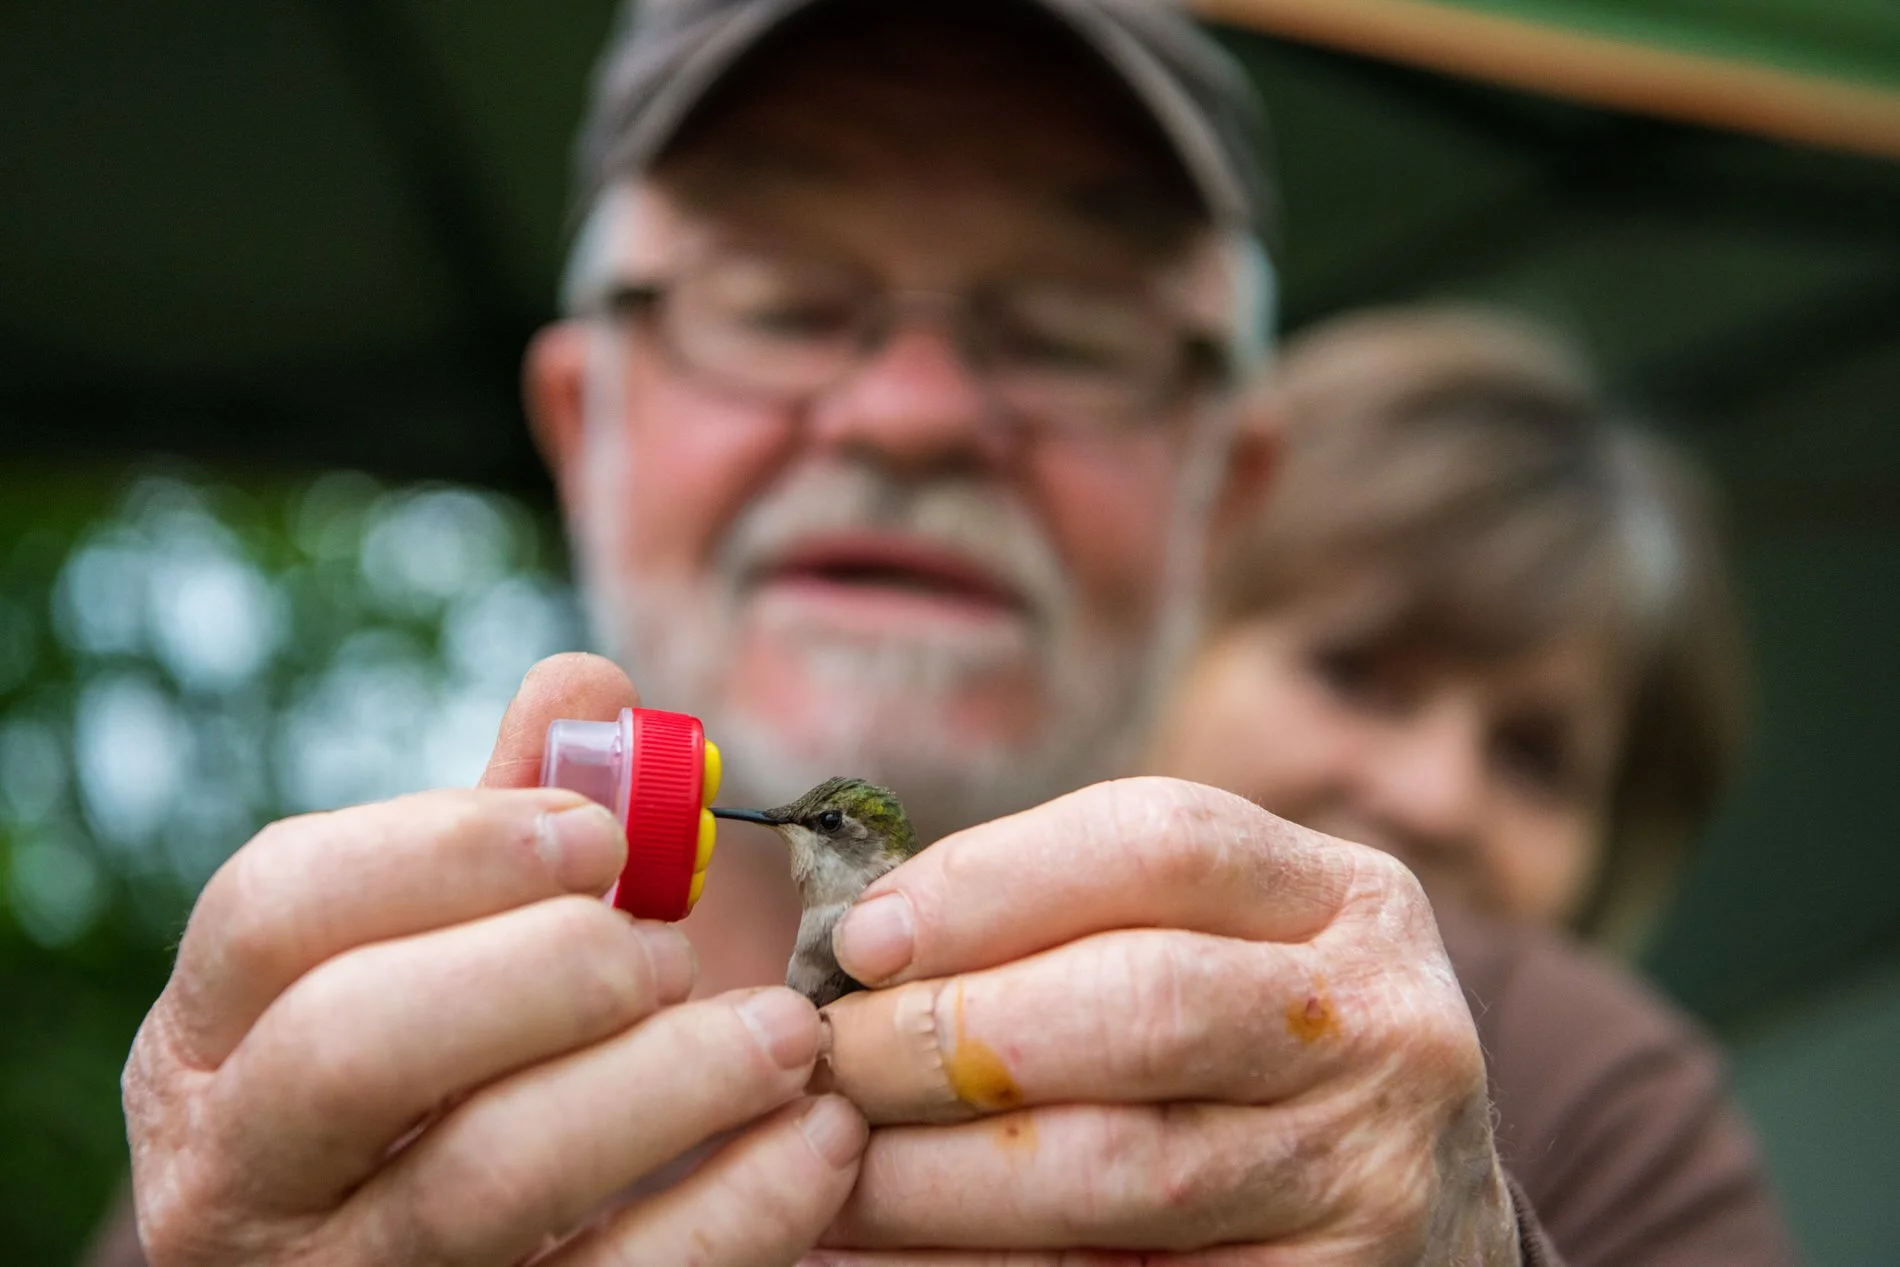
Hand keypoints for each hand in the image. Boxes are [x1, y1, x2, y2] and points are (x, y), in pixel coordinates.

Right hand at [122, 653, 866, 1266]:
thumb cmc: (458, 1075)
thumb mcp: (451, 952)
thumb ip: (504, 831)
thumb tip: (589, 686)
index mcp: (216, 1038)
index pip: (273, 911)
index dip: (446, 847)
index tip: (600, 831)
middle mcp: (238, 1175)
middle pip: (350, 1044)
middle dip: (545, 967)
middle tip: (669, 949)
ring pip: (482, 1181)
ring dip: (667, 1081)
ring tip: (783, 1033)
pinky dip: (738, 1209)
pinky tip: (819, 1140)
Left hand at [813, 776, 1518, 1263]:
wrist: (1419, 1214)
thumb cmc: (1263, 1057)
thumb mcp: (1227, 948)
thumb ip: (1081, 925)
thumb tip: (866, 944)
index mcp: (1347, 901)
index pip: (1159, 841)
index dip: (990, 880)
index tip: (862, 940)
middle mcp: (1382, 1025)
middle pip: (1142, 1000)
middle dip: (950, 1034)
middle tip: (828, 1062)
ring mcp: (1368, 1173)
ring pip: (1125, 1166)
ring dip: (940, 1174)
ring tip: (829, 1168)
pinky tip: (900, 1252)